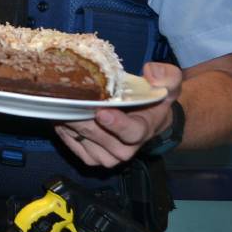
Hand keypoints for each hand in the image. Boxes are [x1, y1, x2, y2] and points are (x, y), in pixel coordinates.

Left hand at [54, 62, 181, 167]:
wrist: (145, 121)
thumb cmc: (152, 100)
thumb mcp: (168, 84)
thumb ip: (167, 76)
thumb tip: (152, 72)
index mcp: (143, 130)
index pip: (131, 132)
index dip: (116, 124)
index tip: (102, 111)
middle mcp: (125, 149)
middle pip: (96, 133)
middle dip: (80, 114)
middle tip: (66, 96)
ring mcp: (108, 157)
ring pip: (82, 137)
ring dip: (69, 119)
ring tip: (63, 102)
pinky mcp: (92, 158)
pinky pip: (72, 144)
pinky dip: (64, 129)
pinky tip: (63, 114)